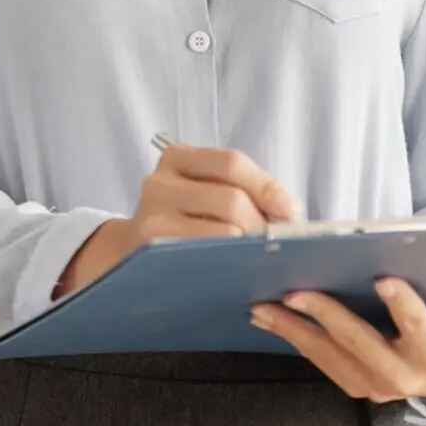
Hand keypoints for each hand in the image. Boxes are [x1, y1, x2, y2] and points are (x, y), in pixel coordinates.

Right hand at [55, 143, 298, 296]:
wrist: (135, 250)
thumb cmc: (187, 218)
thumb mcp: (208, 190)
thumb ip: (246, 191)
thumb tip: (290, 214)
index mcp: (178, 157)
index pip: (231, 163)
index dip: (267, 186)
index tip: (291, 211)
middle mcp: (159, 182)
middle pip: (230, 199)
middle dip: (262, 225)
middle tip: (275, 244)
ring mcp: (151, 217)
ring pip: (221, 231)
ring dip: (250, 247)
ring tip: (258, 256)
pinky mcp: (153, 251)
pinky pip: (204, 257)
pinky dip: (229, 263)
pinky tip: (237, 268)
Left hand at [252, 279, 425, 403]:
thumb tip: (423, 244)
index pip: (417, 327)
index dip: (401, 304)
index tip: (381, 278)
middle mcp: (403, 377)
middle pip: (360, 343)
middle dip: (324, 315)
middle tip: (293, 292)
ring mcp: (377, 387)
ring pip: (331, 357)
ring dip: (294, 331)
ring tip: (263, 308)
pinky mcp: (357, 387)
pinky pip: (323, 363)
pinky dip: (296, 340)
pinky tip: (272, 320)